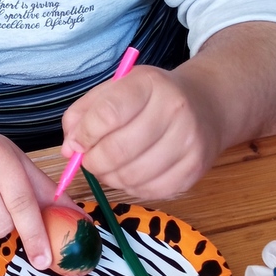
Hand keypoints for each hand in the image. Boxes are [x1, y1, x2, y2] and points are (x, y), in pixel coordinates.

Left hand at [59, 21, 275, 201]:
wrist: (206, 104)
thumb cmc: (151, 97)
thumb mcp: (116, 88)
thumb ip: (84, 113)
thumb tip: (69, 148)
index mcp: (150, 84)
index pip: (108, 114)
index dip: (85, 134)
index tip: (76, 142)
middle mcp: (175, 111)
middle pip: (118, 150)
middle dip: (93, 161)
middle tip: (88, 159)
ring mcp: (189, 143)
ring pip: (133, 176)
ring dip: (111, 177)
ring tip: (109, 166)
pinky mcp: (195, 171)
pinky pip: (151, 191)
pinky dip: (132, 188)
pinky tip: (131, 173)